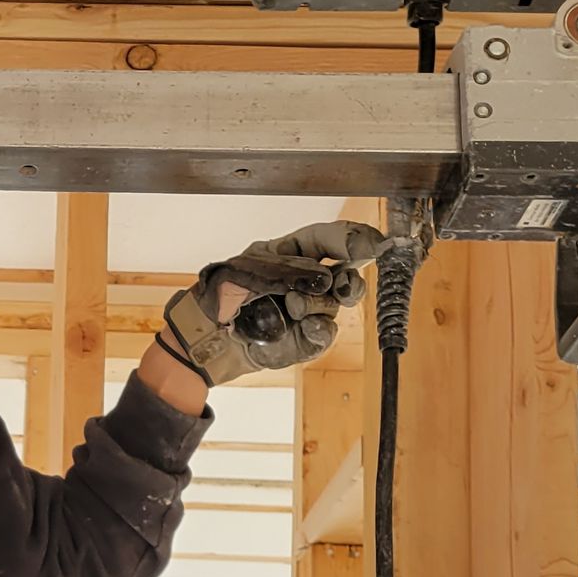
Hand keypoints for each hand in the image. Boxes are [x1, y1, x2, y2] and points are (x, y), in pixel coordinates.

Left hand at [160, 221, 380, 385]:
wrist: (206, 335)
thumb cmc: (222, 293)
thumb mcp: (251, 269)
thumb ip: (290, 269)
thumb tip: (327, 277)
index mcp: (293, 253)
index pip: (330, 239)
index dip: (353, 238)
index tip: (371, 243)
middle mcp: (307, 280)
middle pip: (348, 273)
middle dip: (350, 278)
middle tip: (342, 284)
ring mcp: (309, 309)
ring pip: (336, 303)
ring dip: (317, 303)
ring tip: (291, 306)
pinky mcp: (306, 338)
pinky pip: (326, 332)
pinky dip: (320, 329)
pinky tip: (305, 326)